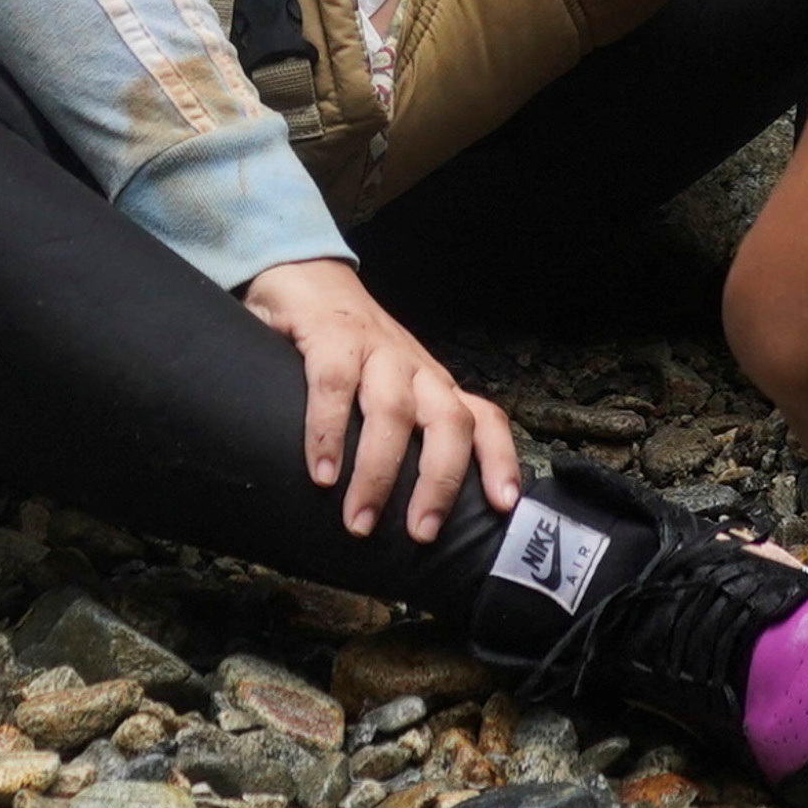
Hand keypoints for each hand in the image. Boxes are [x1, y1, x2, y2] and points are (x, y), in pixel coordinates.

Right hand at [240, 259, 522, 543]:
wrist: (304, 273)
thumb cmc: (346, 347)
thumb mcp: (383, 387)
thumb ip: (395, 433)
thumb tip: (402, 510)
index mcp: (433, 384)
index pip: (483, 418)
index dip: (500, 460)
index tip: (503, 506)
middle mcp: (414, 367)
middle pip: (449, 421)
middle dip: (440, 482)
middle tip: (421, 534)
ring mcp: (375, 350)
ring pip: (394, 410)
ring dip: (378, 472)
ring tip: (359, 521)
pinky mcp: (332, 336)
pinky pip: (335, 386)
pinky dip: (328, 433)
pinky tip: (322, 474)